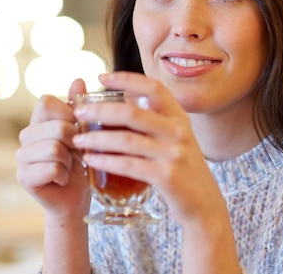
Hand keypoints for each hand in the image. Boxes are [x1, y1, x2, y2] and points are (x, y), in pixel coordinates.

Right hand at [16, 79, 90, 216]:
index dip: (68, 113)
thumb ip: (79, 106)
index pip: (46, 101)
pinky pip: (52, 168)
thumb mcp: (85, 131)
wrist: (77, 197)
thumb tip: (78, 80)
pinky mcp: (23, 177)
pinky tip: (62, 179)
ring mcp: (21, 156)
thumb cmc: (82, 162)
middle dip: (76, 142)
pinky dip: (64, 175)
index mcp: (39, 120)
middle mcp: (26, 135)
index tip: (78, 127)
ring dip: (71, 161)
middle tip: (77, 154)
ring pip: (55, 148)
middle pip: (57, 127)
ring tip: (69, 167)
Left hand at [71, 72, 227, 227]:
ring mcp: (174, 153)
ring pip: (127, 140)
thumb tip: (124, 101)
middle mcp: (179, 131)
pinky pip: (129, 165)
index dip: (127, 79)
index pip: (153, 88)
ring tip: (77, 140)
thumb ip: (157, 122)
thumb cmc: (184, 172)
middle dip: (100, 110)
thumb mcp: (176, 140)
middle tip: (78, 111)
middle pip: (133, 112)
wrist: (205, 206)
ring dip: (97, 139)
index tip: (102, 76)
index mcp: (179, 117)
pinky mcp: (167, 176)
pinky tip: (90, 160)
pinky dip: (106, 161)